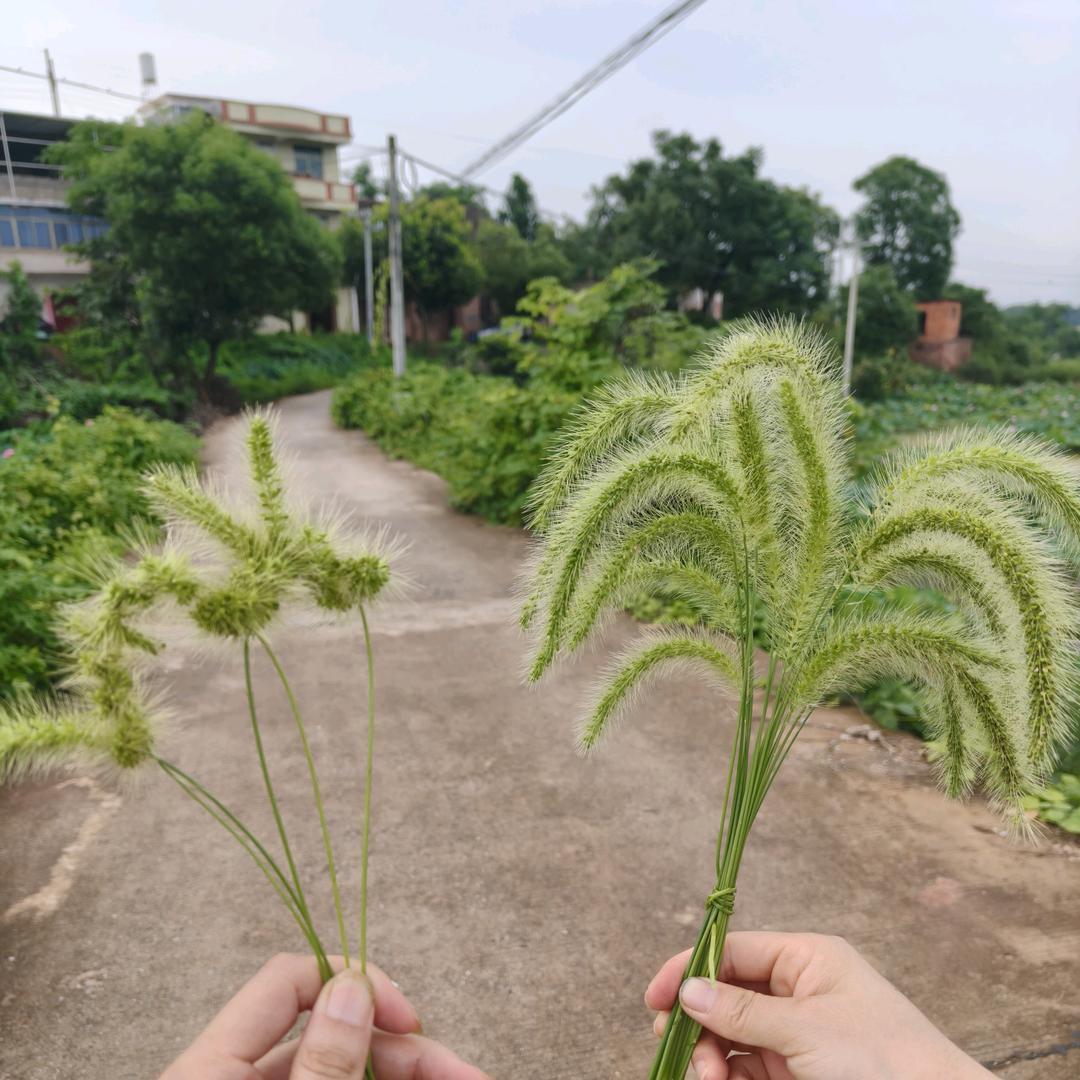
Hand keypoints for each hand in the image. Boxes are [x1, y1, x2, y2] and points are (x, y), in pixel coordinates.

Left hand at [161, 953, 487, 1079]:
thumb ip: (320, 1064)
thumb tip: (354, 987)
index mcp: (212, 1065)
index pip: (290, 980)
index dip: (356, 983)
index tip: (411, 1017)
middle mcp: (238, 1079)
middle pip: (335, 1035)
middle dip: (409, 1049)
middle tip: (467, 1074)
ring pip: (347, 1074)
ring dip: (411, 1076)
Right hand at [646, 932, 993, 1079]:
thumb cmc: (881, 1058)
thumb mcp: (805, 1029)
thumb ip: (741, 1010)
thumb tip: (687, 989)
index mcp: (806, 958)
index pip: (734, 950)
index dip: (690, 969)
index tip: (653, 997)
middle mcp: (797, 989)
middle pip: (726, 993)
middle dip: (698, 1019)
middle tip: (674, 1043)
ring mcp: (796, 1033)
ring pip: (730, 1034)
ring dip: (709, 1053)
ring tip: (707, 1076)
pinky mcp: (796, 1071)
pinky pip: (745, 1065)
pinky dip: (726, 1075)